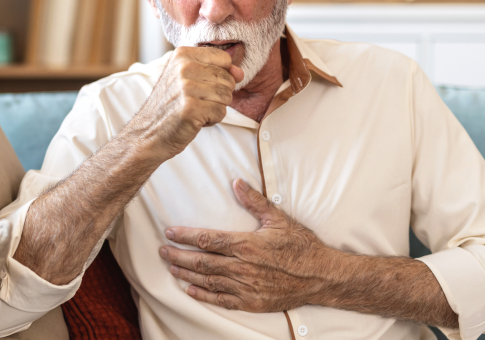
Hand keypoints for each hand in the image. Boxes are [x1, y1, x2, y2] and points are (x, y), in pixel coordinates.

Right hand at [127, 47, 243, 160]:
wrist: (147, 134)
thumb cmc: (170, 106)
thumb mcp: (188, 79)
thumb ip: (216, 71)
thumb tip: (239, 73)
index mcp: (182, 54)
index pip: (224, 59)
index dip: (220, 76)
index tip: (201, 85)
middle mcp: (183, 67)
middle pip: (227, 79)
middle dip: (218, 95)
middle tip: (195, 101)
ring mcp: (186, 87)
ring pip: (227, 96)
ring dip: (215, 108)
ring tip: (195, 110)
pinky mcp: (190, 108)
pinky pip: (221, 112)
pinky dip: (211, 120)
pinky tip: (194, 120)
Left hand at [158, 179, 338, 311]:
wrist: (321, 276)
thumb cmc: (302, 247)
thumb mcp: (279, 219)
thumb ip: (254, 201)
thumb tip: (236, 183)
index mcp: (247, 245)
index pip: (208, 240)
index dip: (186, 236)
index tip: (171, 232)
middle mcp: (243, 267)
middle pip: (202, 262)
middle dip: (179, 256)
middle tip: (163, 251)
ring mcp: (246, 287)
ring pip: (208, 281)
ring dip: (187, 274)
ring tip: (171, 268)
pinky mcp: (251, 302)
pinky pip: (221, 300)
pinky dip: (203, 295)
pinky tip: (191, 290)